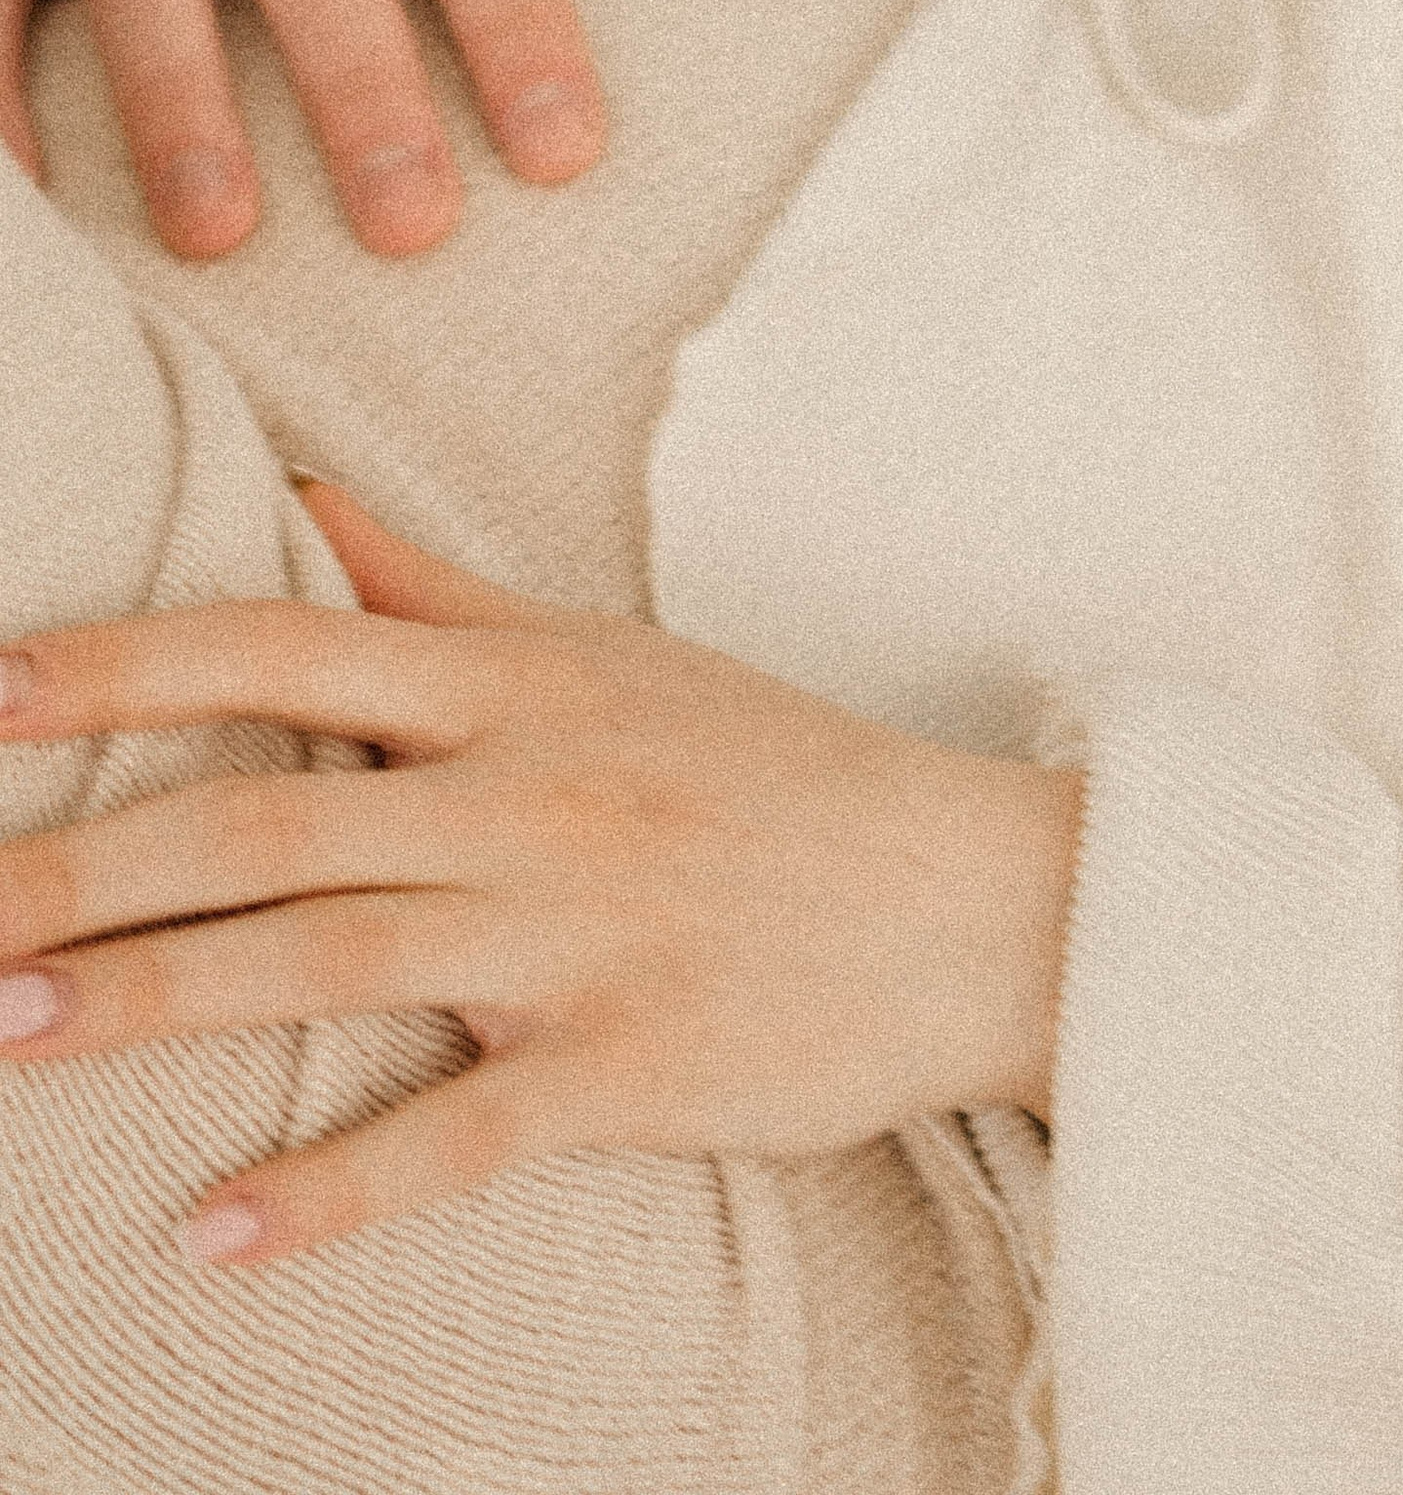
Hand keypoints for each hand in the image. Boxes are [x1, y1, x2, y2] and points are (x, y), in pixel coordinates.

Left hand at [0, 484, 1081, 1267]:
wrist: (973, 896)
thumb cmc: (774, 768)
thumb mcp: (609, 656)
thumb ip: (438, 593)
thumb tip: (301, 501)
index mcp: (517, 686)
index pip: (283, 650)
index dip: (124, 668)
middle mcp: (530, 792)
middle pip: (265, 815)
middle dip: (78, 865)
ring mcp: (579, 928)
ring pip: (326, 956)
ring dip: (149, 1000)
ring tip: (1, 1034)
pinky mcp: (631, 1063)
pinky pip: (458, 1135)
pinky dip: (329, 1190)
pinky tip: (208, 1235)